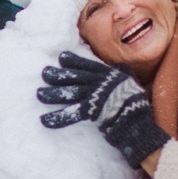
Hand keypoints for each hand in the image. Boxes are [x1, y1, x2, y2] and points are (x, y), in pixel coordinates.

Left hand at [36, 51, 170, 167]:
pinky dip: (58, 118)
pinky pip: (71, 114)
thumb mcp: (132, 82)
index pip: (88, 67)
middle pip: (75, 77)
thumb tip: (121, 67)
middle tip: (44, 73)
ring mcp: (93, 95)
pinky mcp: (91, 110)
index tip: (61, 58)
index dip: (74, 62)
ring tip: (39, 94)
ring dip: (53, 94)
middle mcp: (98, 82)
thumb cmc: (137, 103)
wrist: (139, 118)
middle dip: (59, 75)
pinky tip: (44, 120)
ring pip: (70, 92)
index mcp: (108, 75)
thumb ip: (124, 73)